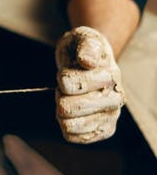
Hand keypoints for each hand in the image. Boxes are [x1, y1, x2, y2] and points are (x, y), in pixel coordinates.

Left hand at [55, 26, 124, 143]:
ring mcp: (110, 116)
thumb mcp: (82, 38)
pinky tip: (73, 115)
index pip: (69, 84)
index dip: (62, 79)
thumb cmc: (84, 50)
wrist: (90, 63)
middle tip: (67, 88)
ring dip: (62, 113)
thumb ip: (86, 45)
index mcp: (110, 76)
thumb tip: (88, 61)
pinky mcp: (103, 131)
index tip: (66, 73)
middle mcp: (115, 98)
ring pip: (70, 125)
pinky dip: (65, 126)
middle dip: (60, 97)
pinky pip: (73, 136)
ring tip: (70, 100)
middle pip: (69, 108)